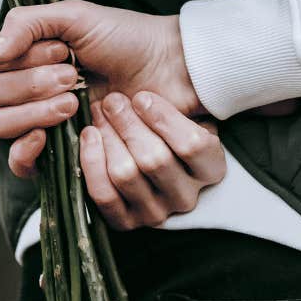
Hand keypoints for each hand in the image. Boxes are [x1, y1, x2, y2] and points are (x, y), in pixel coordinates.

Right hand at [0, 1, 199, 145]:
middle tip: (74, 76)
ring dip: (33, 111)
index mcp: (27, 53)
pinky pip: (19, 164)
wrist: (168, 70)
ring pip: (0, 125)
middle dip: (32, 83)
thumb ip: (28, 23)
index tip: (61, 49)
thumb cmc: (126, 38)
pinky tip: (46, 136)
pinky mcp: (57, 150)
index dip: (17, 58)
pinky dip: (25, 151)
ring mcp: (40, 119)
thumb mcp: (77, 16)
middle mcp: (27, 87)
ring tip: (75, 100)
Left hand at [79, 91, 227, 229]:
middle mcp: (186, 196)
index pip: (193, 146)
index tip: (142, 97)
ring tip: (100, 113)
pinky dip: (92, 161)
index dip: (163, 118)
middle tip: (112, 100)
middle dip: (128, 123)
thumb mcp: (187, 112)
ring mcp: (156, 213)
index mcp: (211, 169)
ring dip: (108, 138)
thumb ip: (186, 100)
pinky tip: (89, 136)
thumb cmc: (165, 126)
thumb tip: (175, 77)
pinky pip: (104, 194)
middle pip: (154, 159)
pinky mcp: (126, 222)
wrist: (143, 156)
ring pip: (126, 174)